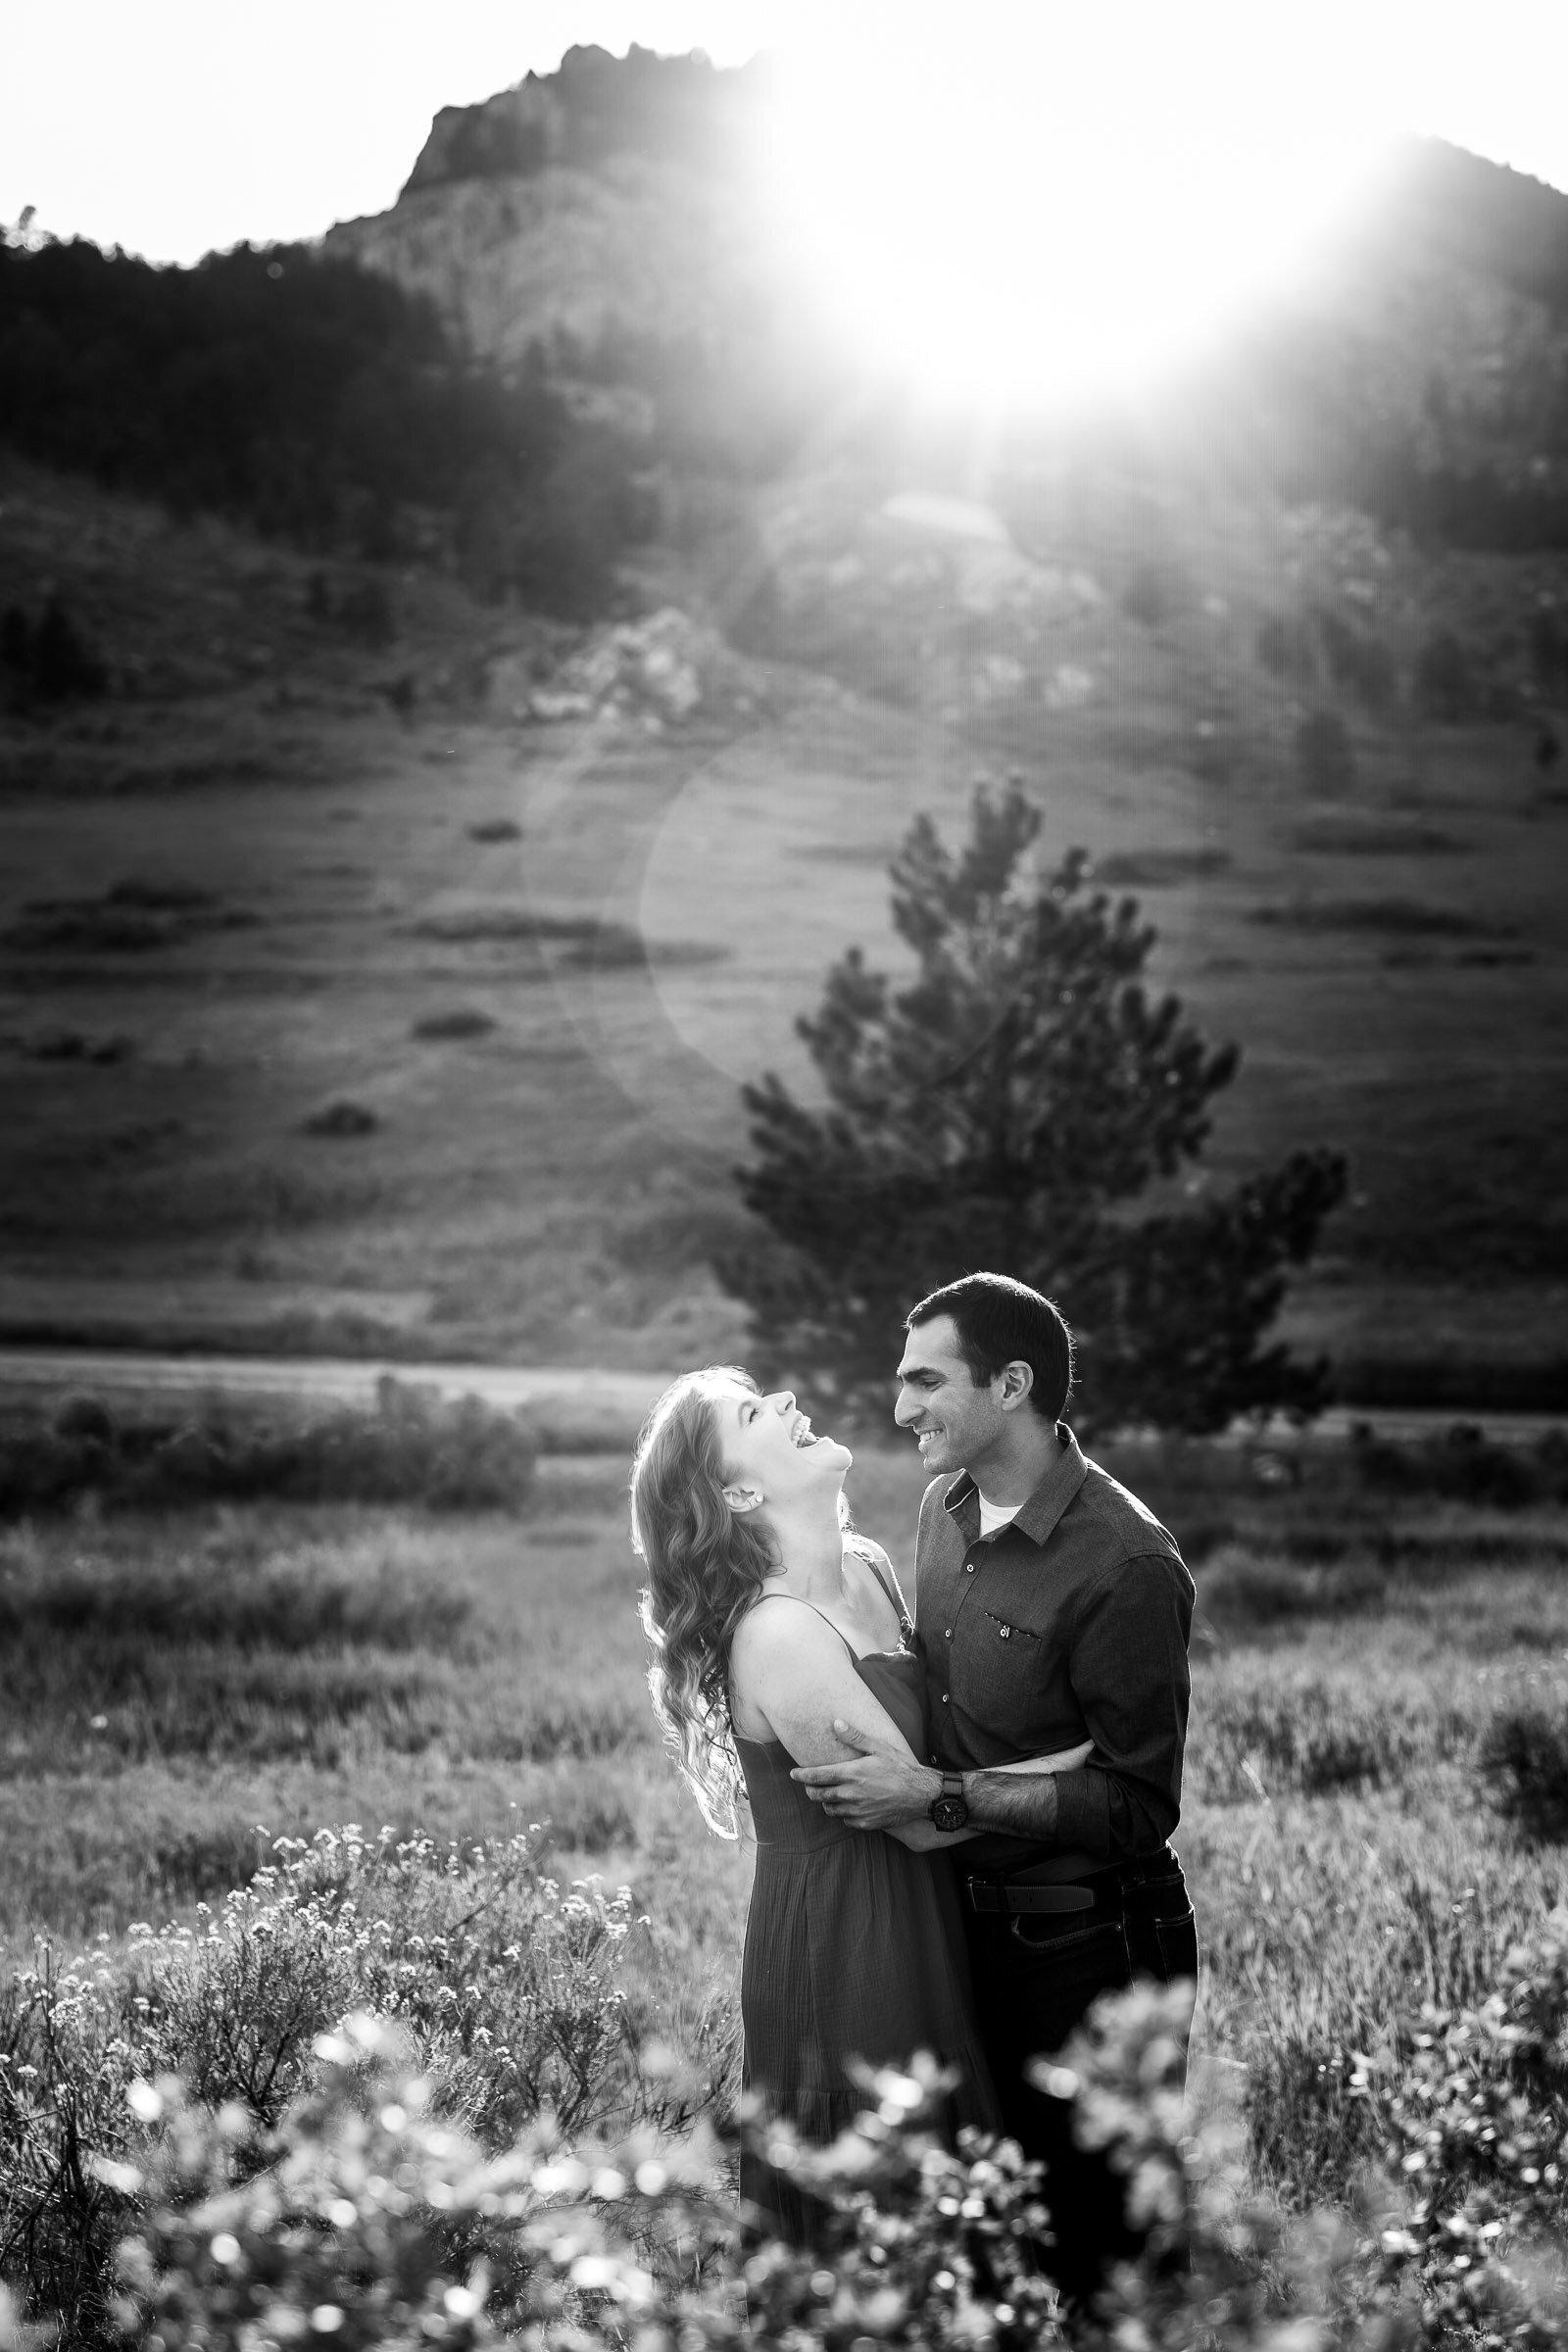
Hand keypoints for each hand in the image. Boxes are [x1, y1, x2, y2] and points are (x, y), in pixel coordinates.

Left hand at [791, 1721, 939, 1830]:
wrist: (921, 1795)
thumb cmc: (900, 1767)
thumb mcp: (879, 1747)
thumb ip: (855, 1737)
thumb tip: (835, 1723)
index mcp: (852, 1773)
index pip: (817, 1776)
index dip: (801, 1775)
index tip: (793, 1774)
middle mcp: (851, 1794)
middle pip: (819, 1795)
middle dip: (810, 1790)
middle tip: (809, 1785)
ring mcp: (858, 1811)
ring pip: (830, 1809)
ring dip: (826, 1802)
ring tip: (829, 1794)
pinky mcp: (866, 1823)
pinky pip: (846, 1820)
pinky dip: (843, 1813)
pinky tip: (848, 1805)